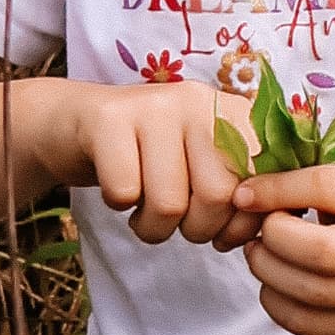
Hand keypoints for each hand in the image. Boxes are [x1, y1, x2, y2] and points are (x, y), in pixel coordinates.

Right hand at [20, 74, 247, 247]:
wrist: (73, 124)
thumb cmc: (148, 159)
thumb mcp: (200, 168)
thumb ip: (238, 193)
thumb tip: (260, 229)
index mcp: (230, 113)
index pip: (262, 177)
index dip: (245, 221)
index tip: (224, 234)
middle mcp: (198, 100)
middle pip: (217, 196)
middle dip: (197, 230)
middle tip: (178, 223)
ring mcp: (153, 105)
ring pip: (169, 203)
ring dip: (153, 227)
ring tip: (144, 211)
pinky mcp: (108, 119)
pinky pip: (124, 192)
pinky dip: (119, 206)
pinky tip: (118, 189)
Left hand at [231, 156, 334, 334]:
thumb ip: (327, 180)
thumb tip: (260, 185)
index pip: (327, 189)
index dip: (278, 189)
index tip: (247, 192)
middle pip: (317, 251)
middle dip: (273, 236)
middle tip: (261, 226)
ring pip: (306, 292)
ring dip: (266, 269)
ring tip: (261, 251)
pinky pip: (305, 324)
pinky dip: (275, 302)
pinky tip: (274, 283)